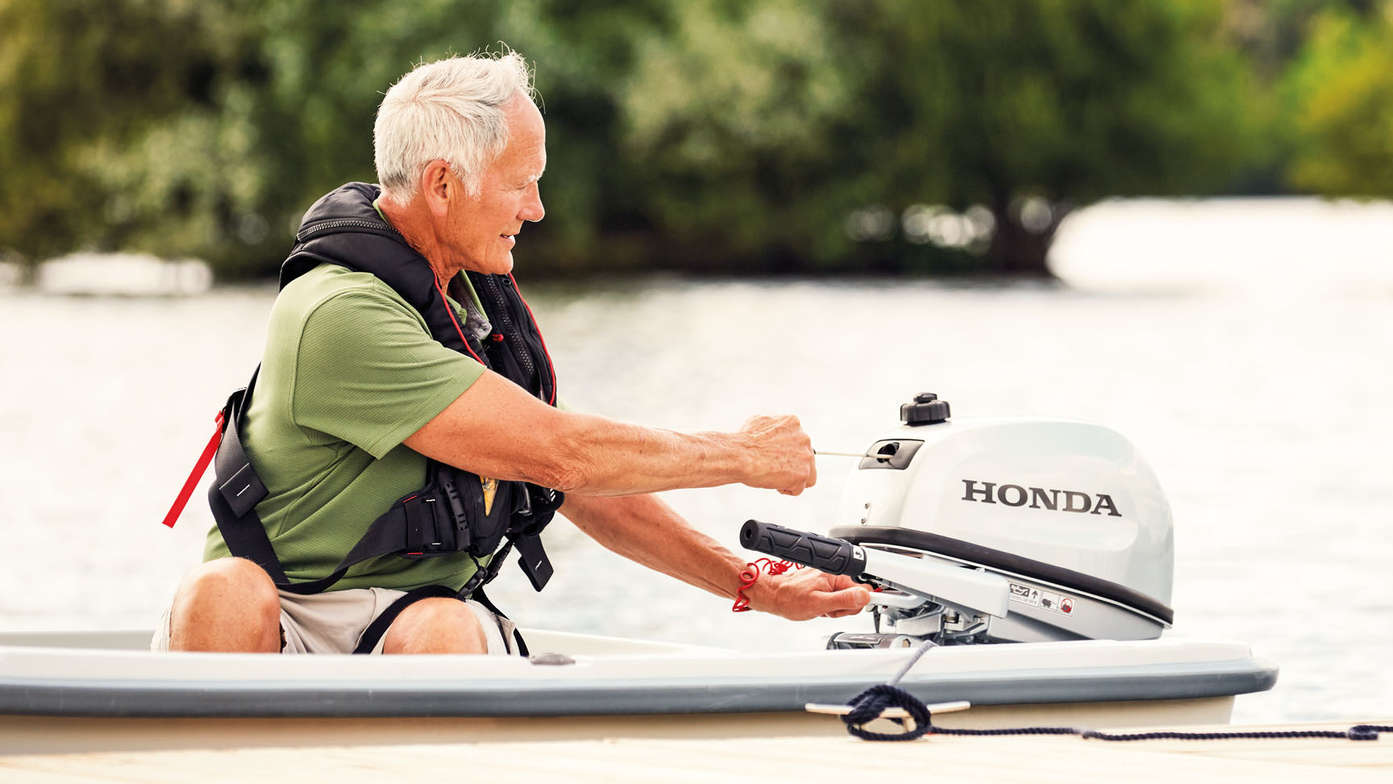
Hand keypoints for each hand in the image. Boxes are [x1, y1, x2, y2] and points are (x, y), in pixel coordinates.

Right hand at [737, 415, 816, 494]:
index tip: (774, 457)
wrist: (739, 455)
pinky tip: (771, 482)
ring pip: (807, 474)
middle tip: (773, 468)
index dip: (786, 452)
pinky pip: (798, 488)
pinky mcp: (802, 474)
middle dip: (791, 465)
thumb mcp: (758, 422)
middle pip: (806, 457)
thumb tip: (772, 432)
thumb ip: (772, 427)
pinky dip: (785, 489)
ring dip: (792, 478)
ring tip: (774, 477)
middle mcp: (804, 438)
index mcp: (794, 422)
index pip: (799, 441)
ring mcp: (805, 456)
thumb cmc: (743, 442)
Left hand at [745, 566, 870, 620]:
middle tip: (828, 609)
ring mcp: (829, 578)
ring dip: (834, 607)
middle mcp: (834, 574)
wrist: (774, 596)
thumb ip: (844, 600)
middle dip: (843, 607)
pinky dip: (828, 604)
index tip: (849, 608)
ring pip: (844, 598)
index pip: (864, 590)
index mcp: (837, 576)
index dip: (856, 603)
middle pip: (855, 595)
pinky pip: (835, 597)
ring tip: (820, 607)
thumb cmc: (791, 599)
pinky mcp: (823, 583)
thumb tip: (864, 596)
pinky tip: (819, 605)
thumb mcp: (820, 604)